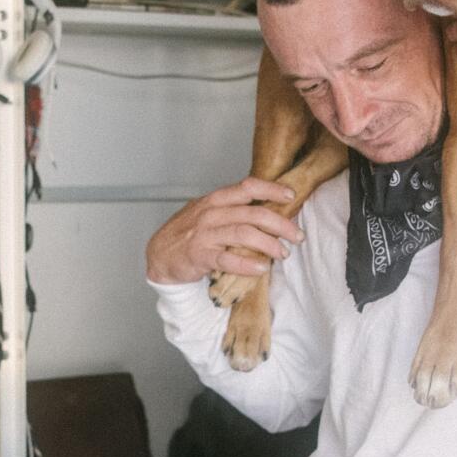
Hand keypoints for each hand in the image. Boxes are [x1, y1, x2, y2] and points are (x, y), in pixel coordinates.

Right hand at [146, 178, 303, 283]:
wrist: (159, 254)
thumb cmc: (188, 233)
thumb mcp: (208, 213)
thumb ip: (233, 209)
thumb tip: (268, 210)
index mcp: (216, 200)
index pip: (247, 187)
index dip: (271, 189)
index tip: (290, 196)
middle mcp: (211, 213)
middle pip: (252, 213)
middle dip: (280, 224)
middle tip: (296, 236)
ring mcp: (204, 234)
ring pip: (243, 233)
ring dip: (268, 244)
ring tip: (282, 253)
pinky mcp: (199, 255)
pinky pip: (227, 259)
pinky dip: (247, 264)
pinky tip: (261, 268)